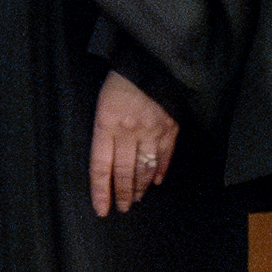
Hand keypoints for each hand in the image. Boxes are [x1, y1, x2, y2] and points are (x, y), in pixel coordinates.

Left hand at [88, 71, 180, 217]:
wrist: (150, 61)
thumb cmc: (119, 82)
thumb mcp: (101, 104)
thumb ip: (103, 132)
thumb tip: (107, 160)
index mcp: (107, 124)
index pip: (101, 166)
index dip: (101, 190)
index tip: (102, 209)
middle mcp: (129, 132)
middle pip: (124, 172)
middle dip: (122, 194)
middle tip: (122, 208)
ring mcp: (152, 132)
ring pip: (145, 168)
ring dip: (140, 187)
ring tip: (135, 198)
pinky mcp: (170, 128)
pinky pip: (165, 156)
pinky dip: (160, 171)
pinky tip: (155, 181)